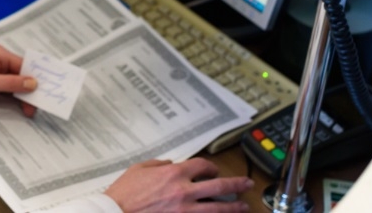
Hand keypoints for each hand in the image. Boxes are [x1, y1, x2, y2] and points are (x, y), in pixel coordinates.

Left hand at [0, 45, 37, 114]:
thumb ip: (12, 84)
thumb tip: (33, 83)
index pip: (24, 65)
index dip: (35, 78)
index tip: (47, 91)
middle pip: (20, 75)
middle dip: (30, 89)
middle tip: (39, 106)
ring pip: (14, 84)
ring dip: (22, 96)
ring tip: (31, 110)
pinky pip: (5, 90)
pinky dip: (13, 98)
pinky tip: (20, 107)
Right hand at [104, 158, 252, 212]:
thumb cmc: (124, 193)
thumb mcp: (139, 169)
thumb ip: (158, 164)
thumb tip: (171, 164)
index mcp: (173, 173)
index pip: (202, 166)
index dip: (211, 167)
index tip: (213, 171)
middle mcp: (184, 191)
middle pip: (219, 186)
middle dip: (236, 184)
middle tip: (246, 184)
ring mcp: (185, 211)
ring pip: (218, 208)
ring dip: (233, 207)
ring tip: (243, 206)